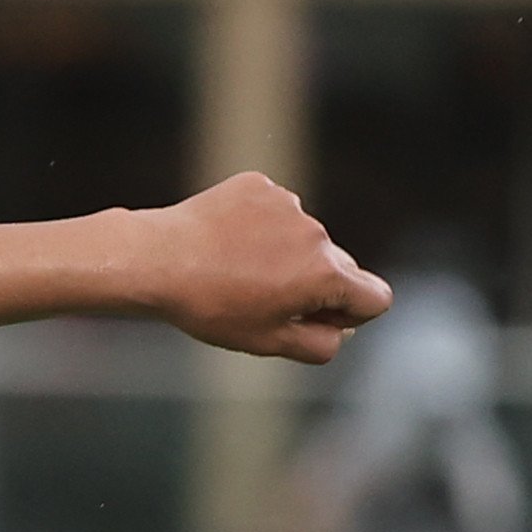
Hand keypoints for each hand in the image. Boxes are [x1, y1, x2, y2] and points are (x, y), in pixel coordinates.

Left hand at [136, 175, 390, 365]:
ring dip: (283, 256)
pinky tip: (222, 243)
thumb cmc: (210, 308)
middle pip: (338, 267)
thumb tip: (341, 332)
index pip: (376, 298)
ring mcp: (289, 205)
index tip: (313, 320)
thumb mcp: (266, 343)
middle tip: (262, 301)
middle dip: (315, 286)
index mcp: (326, 274)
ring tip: (233, 272)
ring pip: (302, 239)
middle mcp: (317, 234)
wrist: (155, 260)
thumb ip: (319, 345)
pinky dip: (256, 229)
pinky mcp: (260, 187)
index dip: (350, 316)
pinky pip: (272, 213)